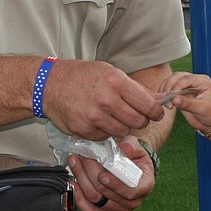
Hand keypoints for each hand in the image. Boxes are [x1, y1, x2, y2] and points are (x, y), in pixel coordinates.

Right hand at [43, 60, 164, 140]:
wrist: (49, 85)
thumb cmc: (82, 76)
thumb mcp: (110, 73)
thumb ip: (136, 88)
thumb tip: (161, 99)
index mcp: (116, 82)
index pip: (147, 104)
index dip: (156, 112)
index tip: (156, 113)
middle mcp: (106, 100)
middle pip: (138, 121)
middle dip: (140, 120)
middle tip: (135, 115)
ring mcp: (94, 117)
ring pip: (123, 131)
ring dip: (122, 126)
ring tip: (114, 116)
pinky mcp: (84, 130)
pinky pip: (105, 137)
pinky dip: (105, 131)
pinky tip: (98, 120)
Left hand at [67, 136, 155, 210]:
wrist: (131, 168)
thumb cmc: (135, 159)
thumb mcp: (137, 148)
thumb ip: (131, 146)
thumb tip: (124, 148)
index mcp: (144, 187)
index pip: (130, 191)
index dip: (115, 185)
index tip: (102, 175)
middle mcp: (132, 202)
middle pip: (106, 193)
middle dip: (91, 173)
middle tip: (83, 157)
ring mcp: (119, 210)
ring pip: (95, 199)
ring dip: (82, 180)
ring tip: (75, 163)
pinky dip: (79, 199)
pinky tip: (74, 183)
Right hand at [158, 72, 210, 131]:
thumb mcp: (202, 109)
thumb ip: (188, 103)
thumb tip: (174, 99)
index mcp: (203, 81)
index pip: (187, 78)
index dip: (177, 85)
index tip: (171, 95)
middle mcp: (194, 81)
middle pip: (177, 76)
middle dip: (169, 85)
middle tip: (165, 97)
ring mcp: (186, 86)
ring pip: (171, 81)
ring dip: (165, 89)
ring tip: (165, 101)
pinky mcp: (180, 93)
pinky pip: (170, 89)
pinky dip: (165, 94)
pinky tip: (164, 101)